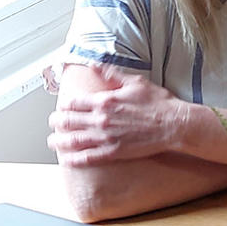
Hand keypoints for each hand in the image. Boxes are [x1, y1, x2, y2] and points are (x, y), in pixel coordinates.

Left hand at [48, 64, 191, 166]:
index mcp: (105, 101)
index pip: (74, 103)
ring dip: (59, 141)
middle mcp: (101, 119)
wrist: (174, 124)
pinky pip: (88, 158)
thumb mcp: (135, 82)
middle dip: (57, 122)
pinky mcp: (114, 152)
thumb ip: (112, 74)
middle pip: (68, 121)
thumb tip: (95, 65)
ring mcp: (106, 138)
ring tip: (52, 142)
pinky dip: (74, 159)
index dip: (64, 105)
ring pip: (73, 140)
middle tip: (52, 123)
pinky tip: (66, 160)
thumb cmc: (158, 103)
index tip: (62, 106)